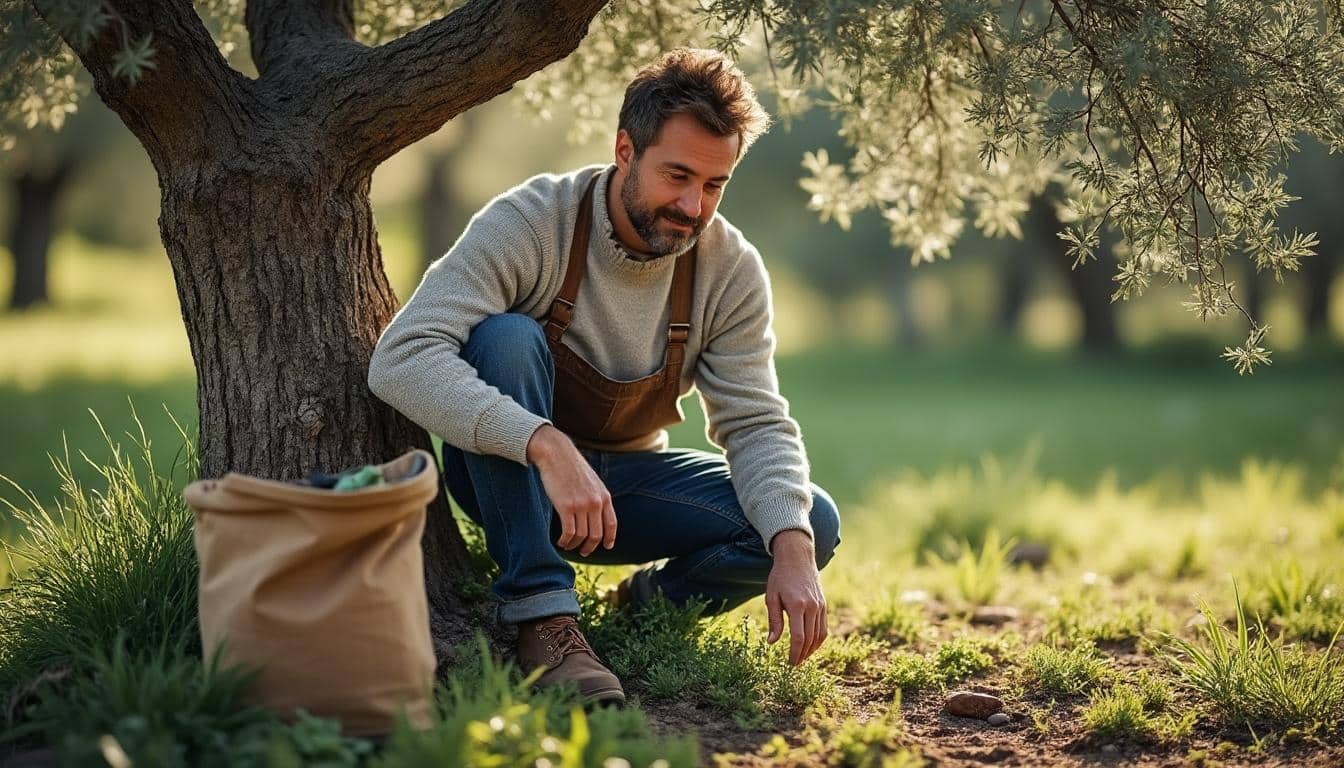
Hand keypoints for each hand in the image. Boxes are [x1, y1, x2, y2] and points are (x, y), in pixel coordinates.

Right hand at [526, 424, 615, 556]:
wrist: (556, 453)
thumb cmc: (571, 466)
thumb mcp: (592, 481)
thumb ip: (596, 497)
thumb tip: (596, 514)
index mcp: (604, 496)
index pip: (611, 524)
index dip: (610, 538)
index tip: (606, 547)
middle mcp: (596, 502)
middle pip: (596, 534)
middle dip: (590, 547)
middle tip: (584, 552)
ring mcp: (582, 505)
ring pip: (582, 536)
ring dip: (575, 545)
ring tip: (568, 545)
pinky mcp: (566, 507)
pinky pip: (569, 533)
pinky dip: (565, 541)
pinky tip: (560, 542)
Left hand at [765, 529, 827, 665]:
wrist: (797, 558)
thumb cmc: (780, 577)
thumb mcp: (771, 597)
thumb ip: (774, 620)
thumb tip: (772, 642)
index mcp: (797, 605)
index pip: (798, 637)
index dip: (794, 653)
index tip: (790, 663)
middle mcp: (812, 607)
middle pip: (810, 639)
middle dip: (802, 655)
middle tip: (794, 664)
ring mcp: (820, 606)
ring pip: (819, 635)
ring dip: (811, 650)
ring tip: (801, 657)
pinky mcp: (824, 605)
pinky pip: (824, 627)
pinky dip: (818, 640)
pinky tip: (810, 645)